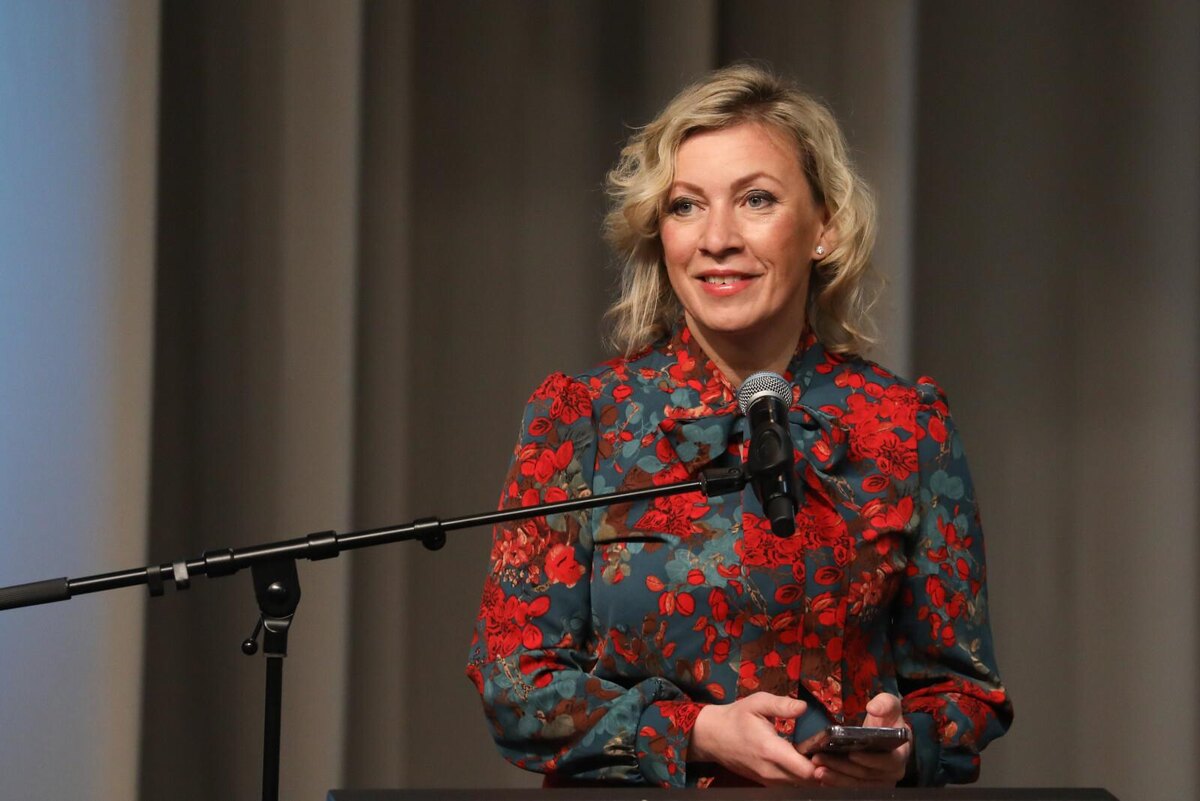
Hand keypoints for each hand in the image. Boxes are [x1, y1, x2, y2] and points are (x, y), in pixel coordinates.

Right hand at [689, 692, 817, 785]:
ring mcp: (768, 780)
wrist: (712, 736)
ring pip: (800, 785)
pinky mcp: (766, 783)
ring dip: (813, 775)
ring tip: (820, 757)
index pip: (805, 770)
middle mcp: (771, 771)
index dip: (822, 765)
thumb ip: (781, 705)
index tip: (828, 751)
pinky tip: (806, 763)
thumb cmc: (736, 718)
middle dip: (822, 770)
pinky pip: (790, 785)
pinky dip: (801, 778)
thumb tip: (804, 707)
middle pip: (808, 781)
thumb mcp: (757, 703)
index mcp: (770, 750)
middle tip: (831, 753)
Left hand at [809, 693, 910, 787]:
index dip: (870, 760)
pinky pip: (850, 785)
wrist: (884, 731)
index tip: (852, 754)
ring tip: (817, 769)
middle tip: (820, 759)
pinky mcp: (866, 784)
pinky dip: (835, 782)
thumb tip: (873, 708)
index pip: (888, 761)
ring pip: (855, 782)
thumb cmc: (888, 718)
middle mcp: (891, 772)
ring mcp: (879, 780)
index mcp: (900, 754)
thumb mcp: (889, 704)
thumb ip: (885, 703)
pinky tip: (821, 777)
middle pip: (866, 774)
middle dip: (842, 767)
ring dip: (835, 777)